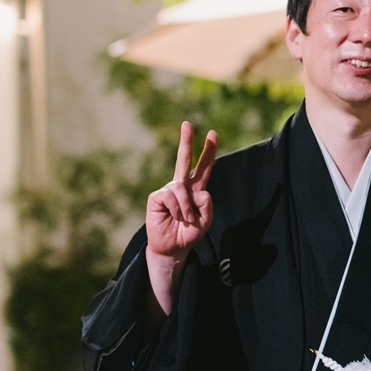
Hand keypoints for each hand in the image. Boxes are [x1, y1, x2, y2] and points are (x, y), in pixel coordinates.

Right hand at [145, 121, 216, 316]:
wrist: (172, 247)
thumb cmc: (188, 233)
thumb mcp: (205, 221)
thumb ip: (207, 205)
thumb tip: (199, 190)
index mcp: (196, 189)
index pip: (204, 167)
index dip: (209, 152)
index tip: (213, 134)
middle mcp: (181, 186)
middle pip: (185, 160)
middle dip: (187, 141)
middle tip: (188, 123)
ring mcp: (168, 190)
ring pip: (183, 189)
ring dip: (188, 208)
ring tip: (186, 220)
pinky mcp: (157, 196)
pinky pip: (173, 196)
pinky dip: (179, 209)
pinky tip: (175, 217)